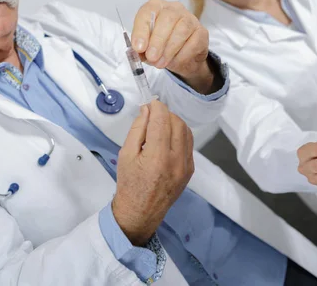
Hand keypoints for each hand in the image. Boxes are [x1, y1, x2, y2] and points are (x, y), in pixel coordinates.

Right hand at [112, 100, 194, 245]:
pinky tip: (167, 139)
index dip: (156, 107)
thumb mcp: (126, 154)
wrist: (140, 212)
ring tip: (159, 126)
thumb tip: (147, 109)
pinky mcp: (190, 170)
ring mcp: (186, 166)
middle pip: (177, 122)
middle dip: (165, 114)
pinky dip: (179, 135)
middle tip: (152, 115)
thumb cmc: (129, 184)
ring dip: (174, 123)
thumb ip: (137, 129)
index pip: (162, 120)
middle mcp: (176, 160)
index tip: (150, 103)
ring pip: (186, 131)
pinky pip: (189, 144)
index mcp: (157, 157)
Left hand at [131, 0, 213, 92]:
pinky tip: (175, 62)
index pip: (148, 12)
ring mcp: (190, 18)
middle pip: (168, 19)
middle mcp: (174, 9)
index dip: (141, 30)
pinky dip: (182, 55)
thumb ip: (141, 48)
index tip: (138, 48)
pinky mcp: (202, 32)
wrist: (181, 58)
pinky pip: (193, 42)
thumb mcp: (146, 48)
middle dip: (158, 41)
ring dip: (170, 49)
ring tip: (160, 63)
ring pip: (182, 30)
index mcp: (156, 7)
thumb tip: (140, 52)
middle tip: (152, 57)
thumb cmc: (161, 47)